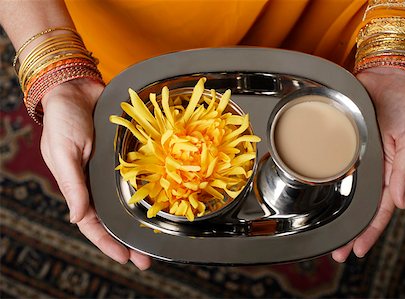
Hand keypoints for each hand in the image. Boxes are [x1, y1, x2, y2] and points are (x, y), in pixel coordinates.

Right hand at [40, 78, 151, 269]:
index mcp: (79, 187)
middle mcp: (97, 183)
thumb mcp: (63, 153)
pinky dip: (150, 191)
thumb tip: (77, 218)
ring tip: (161, 238)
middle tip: (148, 259)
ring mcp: (113, 171)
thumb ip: (72, 185)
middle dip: (131, 240)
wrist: (77, 89)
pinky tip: (165, 201)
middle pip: (115, 219)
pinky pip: (139, 178)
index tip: (126, 258)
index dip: (108, 243)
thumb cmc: (63, 120)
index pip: (92, 224)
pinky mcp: (126, 157)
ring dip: (143, 221)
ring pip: (130, 203)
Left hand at [332, 67, 404, 261]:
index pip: (380, 210)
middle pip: (358, 207)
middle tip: (336, 254)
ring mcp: (354, 158)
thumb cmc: (404, 105)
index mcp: (390, 171)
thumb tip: (400, 204)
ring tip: (324, 235)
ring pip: (343, 193)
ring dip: (335, 215)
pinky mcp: (340, 145)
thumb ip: (403, 173)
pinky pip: (331, 168)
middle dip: (349, 232)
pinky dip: (325, 185)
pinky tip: (315, 199)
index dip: (369, 232)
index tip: (357, 251)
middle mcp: (370, 168)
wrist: (385, 76)